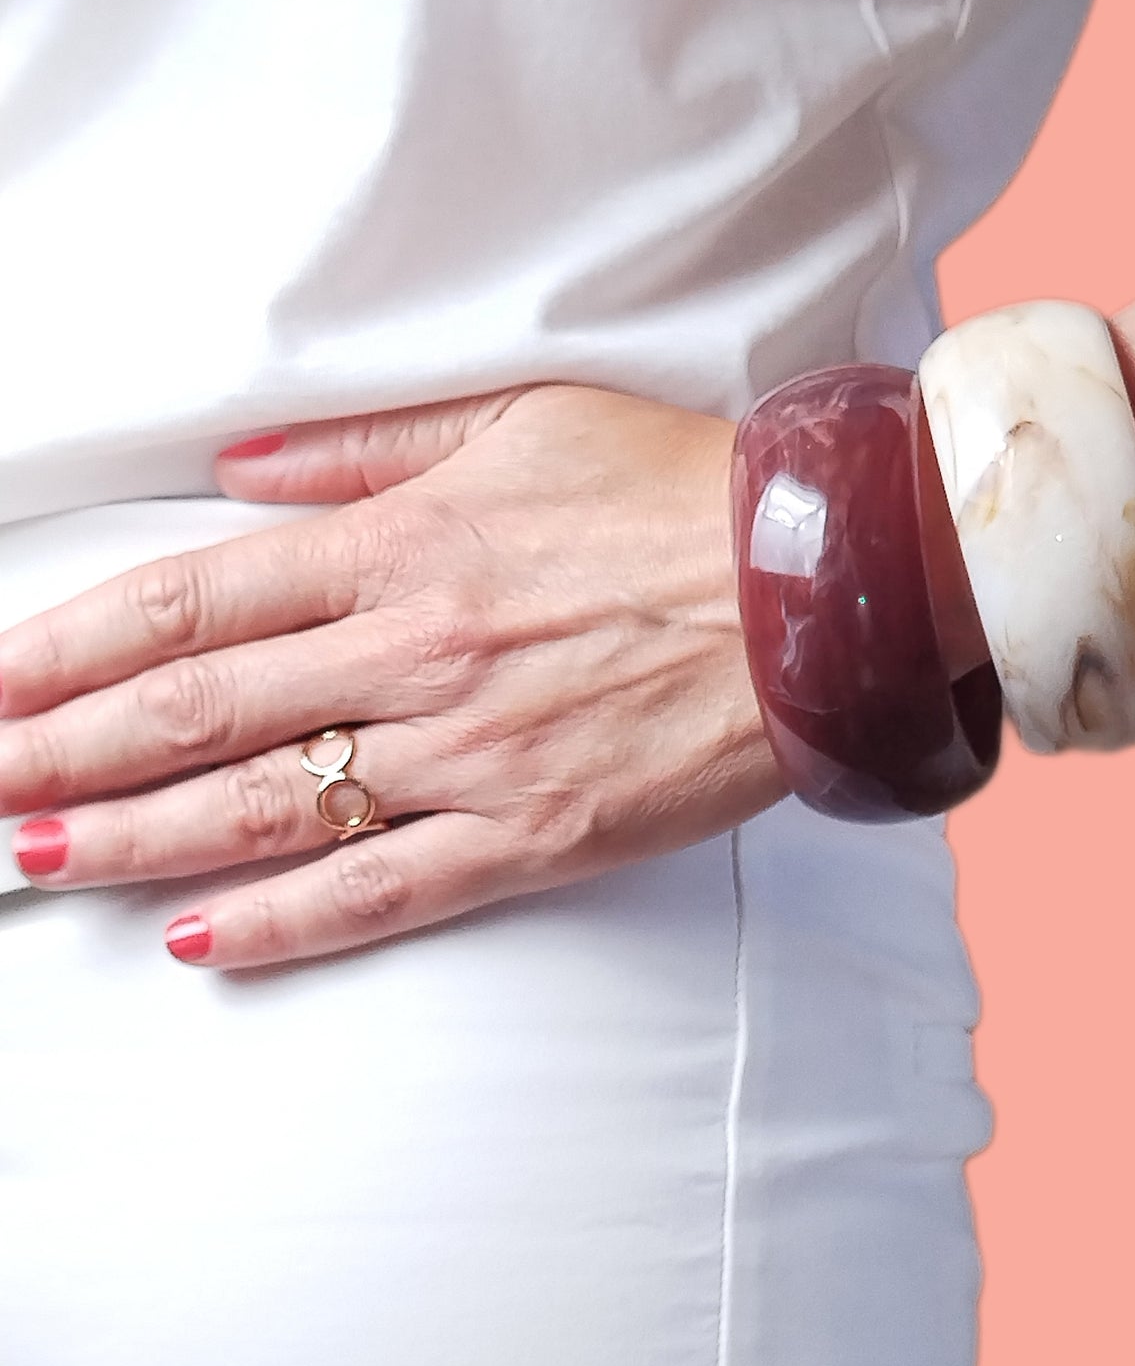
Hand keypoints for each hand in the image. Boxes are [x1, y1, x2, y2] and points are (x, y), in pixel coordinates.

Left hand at [0, 386, 785, 966]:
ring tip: (37, 856)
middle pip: (198, 712)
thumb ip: (367, 447)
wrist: (825, 586)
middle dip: (62, 749)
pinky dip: (287, 923)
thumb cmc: (678, 493)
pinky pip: (387, 890)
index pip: (193, 602)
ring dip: (133, 839)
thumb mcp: (521, 421)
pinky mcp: (536, 834)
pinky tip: (200, 944)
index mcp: (402, 546)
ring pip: (266, 810)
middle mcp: (415, 654)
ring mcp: (472, 754)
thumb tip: (240, 474)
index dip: (71, 649)